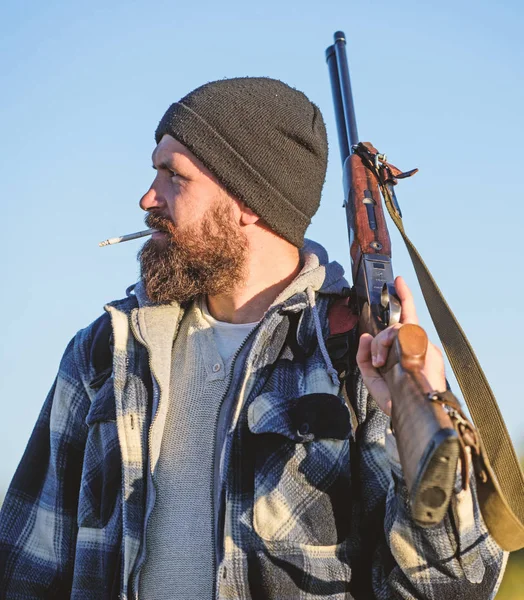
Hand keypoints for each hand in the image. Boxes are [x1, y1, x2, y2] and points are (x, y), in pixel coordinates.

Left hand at [356, 276, 445, 415]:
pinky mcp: (428, 348)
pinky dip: (389, 345)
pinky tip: (386, 361)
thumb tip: (365, 336)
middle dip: (393, 317)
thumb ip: (365, 356)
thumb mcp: (372, 377)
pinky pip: (405, 334)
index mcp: (405, 349)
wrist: (411, 414)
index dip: (404, 298)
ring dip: (382, 343)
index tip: (397, 281)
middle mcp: (417, 344)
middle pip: (403, 319)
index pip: (406, 319)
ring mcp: (424, 345)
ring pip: (398, 327)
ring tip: (380, 363)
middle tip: (385, 328)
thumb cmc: (397, 399)